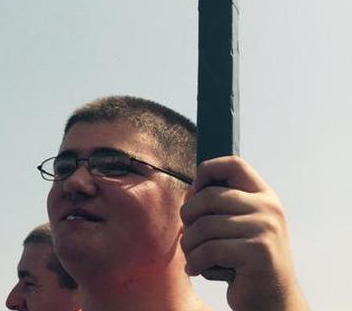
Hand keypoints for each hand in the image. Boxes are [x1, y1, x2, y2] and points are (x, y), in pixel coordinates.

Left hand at [181, 156, 308, 310]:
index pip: (234, 164)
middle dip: (188, 217)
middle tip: (188, 236)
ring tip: (193, 257)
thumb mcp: (239, 227)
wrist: (273, 301)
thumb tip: (190, 190)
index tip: (195, 192)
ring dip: (189, 245)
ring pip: (204, 225)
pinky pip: (209, 249)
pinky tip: (197, 270)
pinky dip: (195, 263)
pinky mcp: (258, 252)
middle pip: (209, 196)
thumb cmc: (245, 262)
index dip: (207, 171)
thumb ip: (221, 205)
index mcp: (265, 197)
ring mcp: (266, 229)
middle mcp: (269, 209)